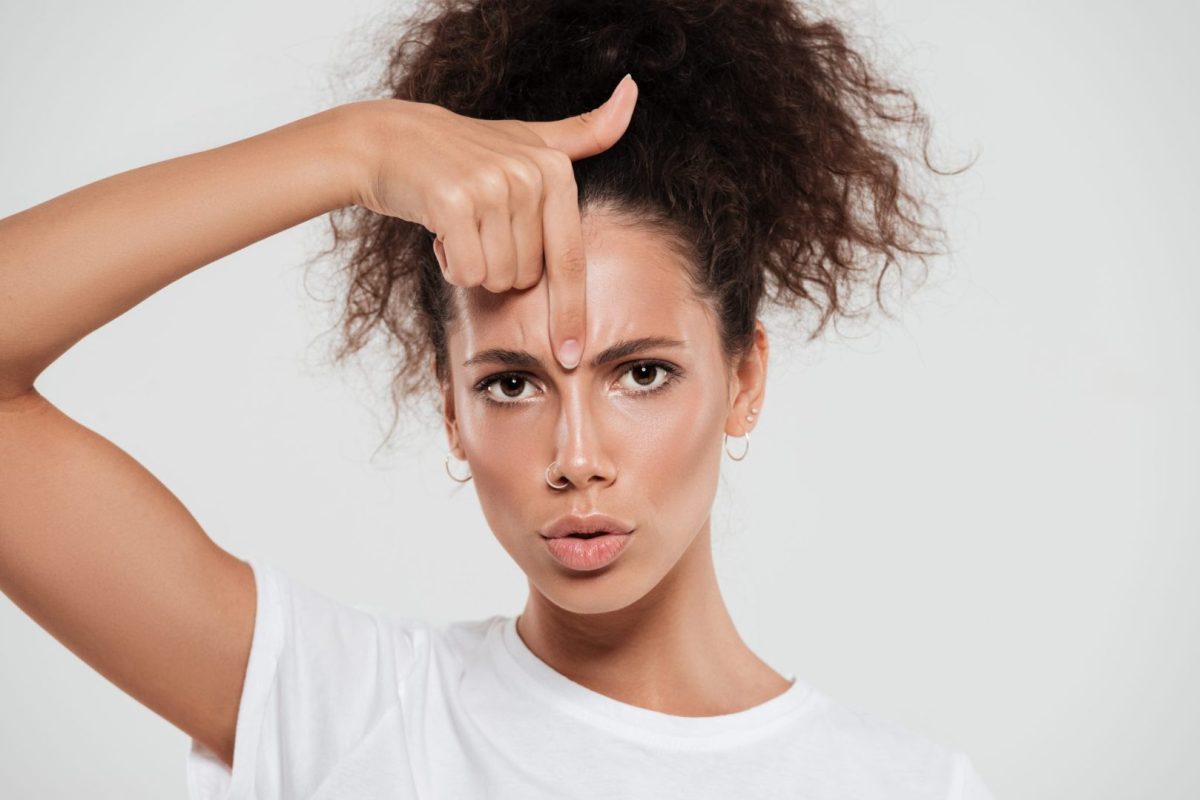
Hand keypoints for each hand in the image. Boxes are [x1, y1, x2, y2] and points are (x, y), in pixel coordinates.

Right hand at [352, 74, 637, 368]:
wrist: (388, 141)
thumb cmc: (463, 151)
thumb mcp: (527, 137)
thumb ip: (584, 131)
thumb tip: (633, 90)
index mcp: (554, 169)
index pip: (569, 259)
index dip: (571, 313)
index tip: (570, 354)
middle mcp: (528, 174)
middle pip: (527, 276)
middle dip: (499, 266)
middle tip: (477, 231)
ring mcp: (492, 186)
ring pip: (497, 278)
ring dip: (473, 266)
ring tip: (459, 227)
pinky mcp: (454, 202)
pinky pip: (467, 271)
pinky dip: (451, 264)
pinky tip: (439, 232)